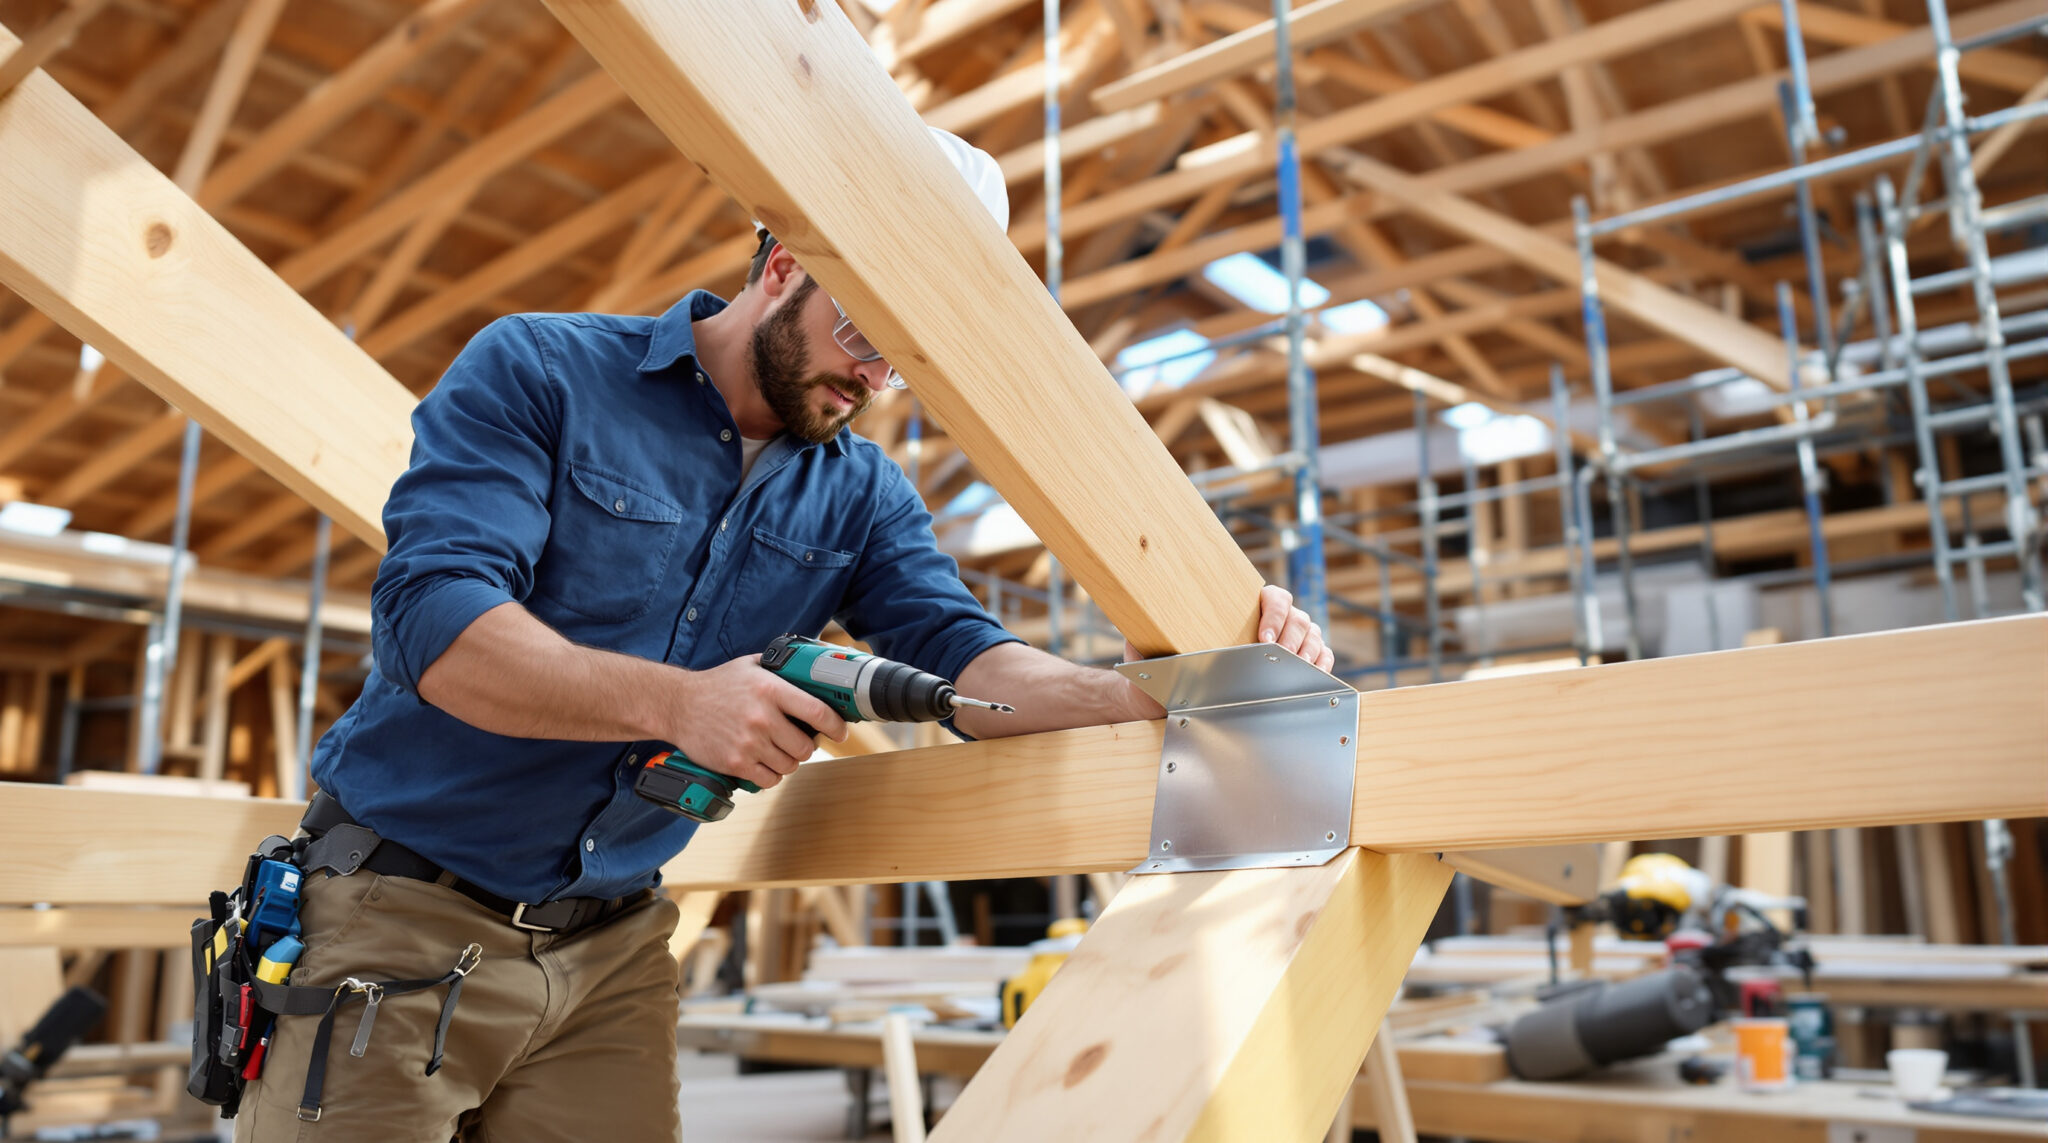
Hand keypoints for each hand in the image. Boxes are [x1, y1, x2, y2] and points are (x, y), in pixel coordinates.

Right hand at [668, 656, 848, 788]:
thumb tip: (810, 669)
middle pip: (806, 746)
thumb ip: (780, 669)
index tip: (840, 732)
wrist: (678, 705)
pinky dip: (771, 776)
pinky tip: (765, 764)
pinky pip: (769, 780)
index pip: (817, 712)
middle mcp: (762, 717)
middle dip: (806, 746)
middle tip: (799, 742)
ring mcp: (749, 742)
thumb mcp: (750, 666)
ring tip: (779, 752)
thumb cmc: (716, 685)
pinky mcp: (735, 763)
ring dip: (789, 761)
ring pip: (789, 765)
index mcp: (770, 690)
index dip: (835, 726)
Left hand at [1120, 584, 1333, 676]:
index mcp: (1236, 609)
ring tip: (1301, 668)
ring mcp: (1282, 642)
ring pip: (1311, 634)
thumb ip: (1143, 636)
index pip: (1271, 597)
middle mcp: (1263, 622)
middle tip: (1283, 658)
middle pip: (1297, 617)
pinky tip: (1315, 672)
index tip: (1263, 640)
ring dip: (1310, 651)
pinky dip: (1321, 662)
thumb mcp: (1146, 648)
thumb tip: (1135, 620)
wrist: (1158, 697)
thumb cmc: (1154, 668)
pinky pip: (1318, 656)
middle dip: (1294, 638)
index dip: (1273, 614)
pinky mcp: (1290, 665)